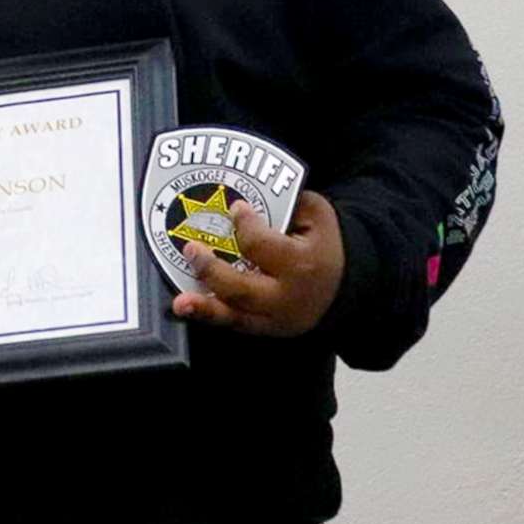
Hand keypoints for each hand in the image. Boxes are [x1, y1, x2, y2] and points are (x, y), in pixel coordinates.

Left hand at [171, 189, 345, 336]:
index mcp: (301, 265)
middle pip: (242, 288)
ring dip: (204, 308)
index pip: (262, 246)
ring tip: (180, 303)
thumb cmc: (324, 244)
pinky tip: (187, 308)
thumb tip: (248, 193)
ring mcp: (275, 319)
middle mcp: (286, 297)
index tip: (236, 208)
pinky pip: (234, 325)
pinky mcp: (266, 329)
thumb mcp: (316, 215)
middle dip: (212, 269)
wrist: (344, 284)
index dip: (244, 224)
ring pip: (235, 316)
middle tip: (191, 248)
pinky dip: (210, 316)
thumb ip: (286, 202)